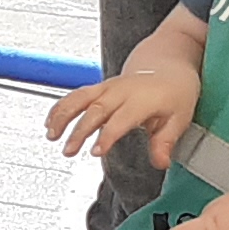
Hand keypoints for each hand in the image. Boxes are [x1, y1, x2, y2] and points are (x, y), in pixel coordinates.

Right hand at [48, 63, 196, 169]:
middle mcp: (122, 91)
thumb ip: (165, 141)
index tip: (95, 152)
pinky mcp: (98, 88)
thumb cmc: (174, 94)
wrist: (168, 67)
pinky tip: (49, 124)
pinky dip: (60, 108)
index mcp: (142, 99)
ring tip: (51, 135)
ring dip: (62, 116)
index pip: (121, 118)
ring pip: (80, 98)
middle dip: (79, 130)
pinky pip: (75, 95)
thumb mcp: (179, 118)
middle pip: (95, 109)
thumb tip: (160, 162)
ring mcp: (107, 87)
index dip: (107, 135)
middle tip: (68, 151)